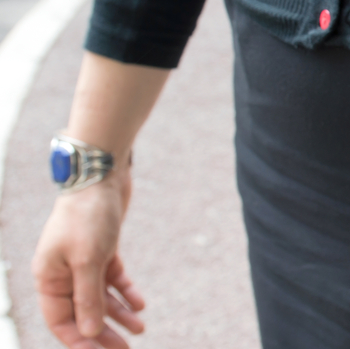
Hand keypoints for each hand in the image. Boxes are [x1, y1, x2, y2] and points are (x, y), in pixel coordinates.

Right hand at [32, 169, 145, 348]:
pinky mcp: (102, 249)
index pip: (61, 321)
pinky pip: (112, 279)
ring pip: (100, 297)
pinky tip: (140, 305)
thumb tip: (88, 331)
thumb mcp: (88, 259)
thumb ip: (88, 296)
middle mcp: (63, 272)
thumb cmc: (88, 215)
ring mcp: (83, 260)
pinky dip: (126, 291)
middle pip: (82, 313)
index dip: (79, 340)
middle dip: (102, 333)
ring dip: (119, 314)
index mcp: (49, 277)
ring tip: (140, 329)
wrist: (102, 176)